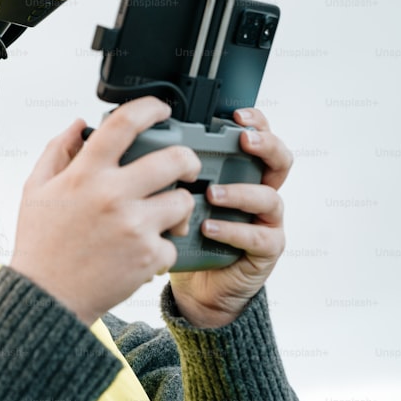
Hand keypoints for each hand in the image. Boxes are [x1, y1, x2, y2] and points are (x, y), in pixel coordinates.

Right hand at [10, 97, 200, 324]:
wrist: (47, 296)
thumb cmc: (40, 242)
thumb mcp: (36, 188)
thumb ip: (57, 150)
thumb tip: (79, 123)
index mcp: (85, 173)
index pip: (124, 124)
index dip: (150, 108)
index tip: (162, 110)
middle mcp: (112, 194)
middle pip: (174, 160)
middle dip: (187, 160)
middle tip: (185, 168)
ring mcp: (133, 226)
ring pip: (183, 202)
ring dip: (177, 206)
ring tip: (161, 216)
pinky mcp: (148, 256)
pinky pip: (173, 242)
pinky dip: (162, 247)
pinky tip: (143, 251)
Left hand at [169, 108, 292, 327]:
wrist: (196, 285)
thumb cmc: (183, 233)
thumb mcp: (169, 195)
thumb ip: (158, 168)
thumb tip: (121, 139)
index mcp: (237, 170)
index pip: (256, 136)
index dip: (254, 121)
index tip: (236, 114)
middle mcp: (257, 189)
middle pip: (279, 159)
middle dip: (265, 145)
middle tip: (243, 141)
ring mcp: (266, 220)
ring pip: (269, 197)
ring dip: (241, 192)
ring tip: (212, 194)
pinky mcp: (266, 248)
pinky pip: (259, 236)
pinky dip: (233, 230)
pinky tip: (209, 228)